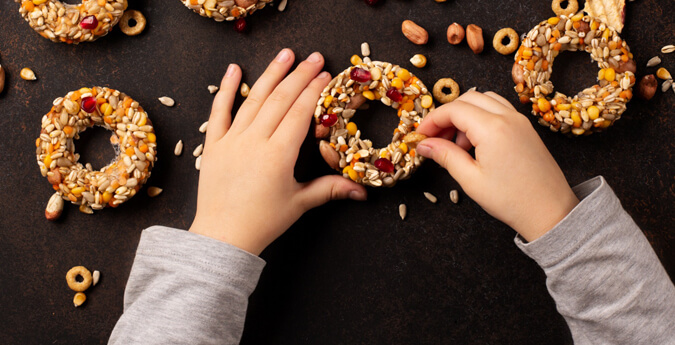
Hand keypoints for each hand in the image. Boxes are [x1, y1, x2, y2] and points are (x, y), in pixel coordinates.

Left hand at [189, 49, 366, 254]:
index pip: (299, 112)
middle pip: (280, 99)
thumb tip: (363, 192)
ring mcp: (232, 140)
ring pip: (253, 99)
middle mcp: (255, 141)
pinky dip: (226, 89)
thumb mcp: (299, 204)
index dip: (313, 91)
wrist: (222, 237)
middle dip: (299, 75)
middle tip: (314, 57)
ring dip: (270, 74)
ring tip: (285, 54)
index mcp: (278, 155)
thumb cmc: (262, 222)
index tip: (325, 74)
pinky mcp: (214, 145)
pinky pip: (219, 111)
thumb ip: (330, 190)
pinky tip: (233, 70)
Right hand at [415, 91, 578, 241]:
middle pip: (468, 99)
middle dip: (446, 115)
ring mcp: (520, 121)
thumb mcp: (470, 180)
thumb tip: (424, 145)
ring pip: (484, 100)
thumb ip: (445, 156)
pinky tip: (475, 143)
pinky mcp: (526, 129)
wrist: (550, 212)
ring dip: (464, 115)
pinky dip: (481, 118)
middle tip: (433, 139)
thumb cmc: (512, 200)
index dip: (432, 120)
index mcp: (493, 128)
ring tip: (455, 144)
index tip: (420, 136)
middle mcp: (508, 117)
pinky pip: (498, 110)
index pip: (453, 110)